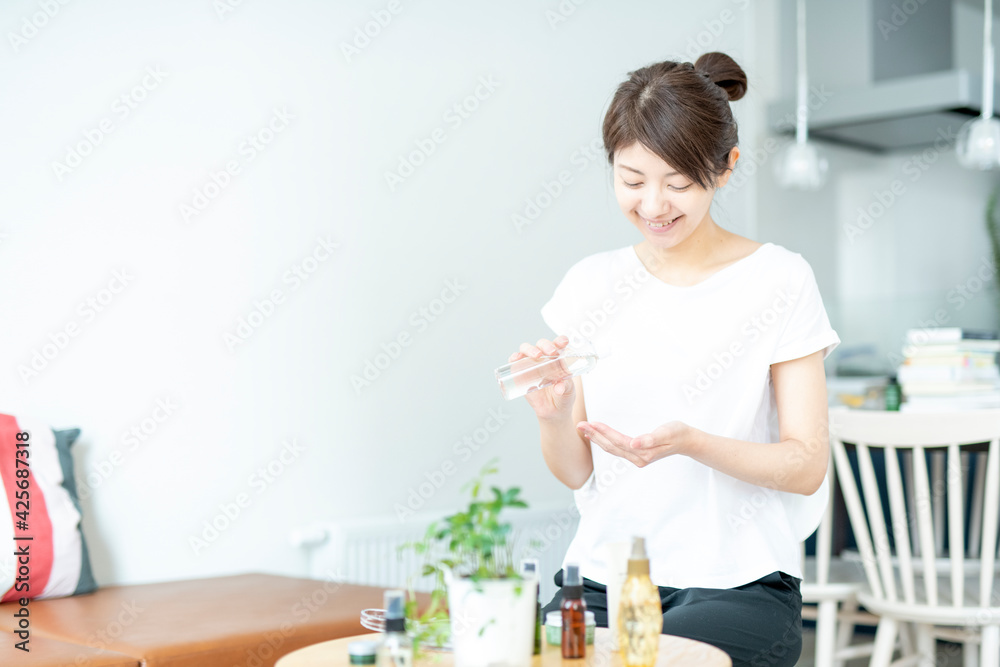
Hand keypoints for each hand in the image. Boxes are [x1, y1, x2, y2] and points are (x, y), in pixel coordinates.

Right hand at [507, 335, 573, 419]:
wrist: (553, 411)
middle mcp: (544, 358)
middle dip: (546, 345)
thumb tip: (559, 387)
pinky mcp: (521, 372)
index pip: (559, 344)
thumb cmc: (563, 397)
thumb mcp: (568, 392)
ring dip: (530, 349)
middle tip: (551, 352)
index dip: (560, 340)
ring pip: (527, 349)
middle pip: (542, 344)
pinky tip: (517, 358)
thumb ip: (565, 388)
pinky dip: (514, 357)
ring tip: (536, 355)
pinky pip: (514, 362)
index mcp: (559, 358)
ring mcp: (531, 364)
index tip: (564, 342)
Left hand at [577, 420, 697, 467]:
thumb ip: (650, 439)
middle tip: (580, 425)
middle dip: (594, 435)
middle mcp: (637, 458)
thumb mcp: (667, 433)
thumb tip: (633, 443)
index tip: (591, 423)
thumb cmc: (678, 434)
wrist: (688, 441)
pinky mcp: (636, 454)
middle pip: (611, 446)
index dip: (604, 432)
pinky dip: (605, 441)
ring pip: (612, 448)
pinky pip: (616, 448)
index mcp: (643, 453)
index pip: (618, 442)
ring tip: (584, 429)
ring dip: (597, 438)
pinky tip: (597, 436)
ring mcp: (636, 458)